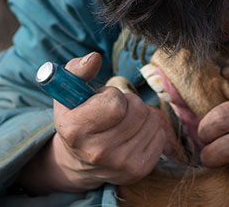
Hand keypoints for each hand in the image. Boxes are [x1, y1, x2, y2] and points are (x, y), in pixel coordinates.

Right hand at [19, 52, 168, 192]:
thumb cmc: (77, 117)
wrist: (79, 161)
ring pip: (152, 120)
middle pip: (138, 110)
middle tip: (116, 111)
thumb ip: (78, 70)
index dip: (112, 95)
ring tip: (124, 121)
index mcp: (76, 130)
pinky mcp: (138, 170)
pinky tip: (133, 134)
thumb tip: (94, 58)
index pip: (115, 103)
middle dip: (129, 103)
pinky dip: (150, 130)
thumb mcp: (69, 92)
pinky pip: (160, 135)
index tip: (102, 101)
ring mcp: (119, 164)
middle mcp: (96, 152)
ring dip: (142, 115)